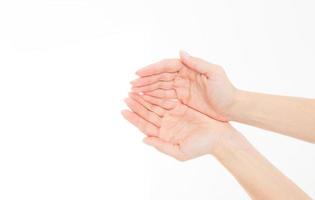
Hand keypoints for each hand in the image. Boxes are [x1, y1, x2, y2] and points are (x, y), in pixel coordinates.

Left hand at [121, 92, 237, 160]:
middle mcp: (166, 125)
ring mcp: (173, 115)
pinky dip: (158, 95)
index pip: (144, 126)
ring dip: (145, 99)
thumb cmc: (202, 147)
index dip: (133, 118)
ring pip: (155, 105)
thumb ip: (161, 145)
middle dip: (136, 105)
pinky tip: (150, 89)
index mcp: (164, 135)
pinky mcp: (181, 108)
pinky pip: (167, 99)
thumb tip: (144, 140)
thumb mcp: (180, 152)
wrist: (220, 137)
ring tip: (134, 91)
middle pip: (147, 113)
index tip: (123, 111)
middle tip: (126, 96)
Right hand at [131, 51, 236, 120]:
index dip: (152, 69)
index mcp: (189, 69)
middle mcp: (183, 77)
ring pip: (160, 88)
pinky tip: (145, 100)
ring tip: (134, 92)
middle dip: (146, 81)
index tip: (139, 73)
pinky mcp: (182, 100)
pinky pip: (165, 98)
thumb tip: (180, 52)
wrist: (232, 107)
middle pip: (160, 77)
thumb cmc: (226, 90)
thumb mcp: (214, 73)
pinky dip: (154, 98)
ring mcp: (182, 89)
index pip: (166, 66)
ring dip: (147, 89)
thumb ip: (197, 63)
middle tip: (132, 85)